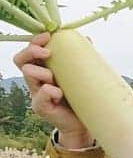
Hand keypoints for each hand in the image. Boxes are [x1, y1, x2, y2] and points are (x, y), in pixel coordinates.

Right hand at [12, 32, 92, 147]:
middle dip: (32, 51)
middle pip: (21, 59)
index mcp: (43, 69)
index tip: (49, 35)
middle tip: (47, 52)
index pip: (30, 51)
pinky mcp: (41, 107)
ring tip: (55, 79)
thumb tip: (87, 39)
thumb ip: (80, 58)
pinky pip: (40, 94)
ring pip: (28, 73)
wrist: (83, 122)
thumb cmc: (80, 97)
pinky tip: (59, 94)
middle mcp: (36, 80)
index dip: (35, 41)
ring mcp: (36, 93)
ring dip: (42, 72)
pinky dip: (50, 91)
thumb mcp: (80, 75)